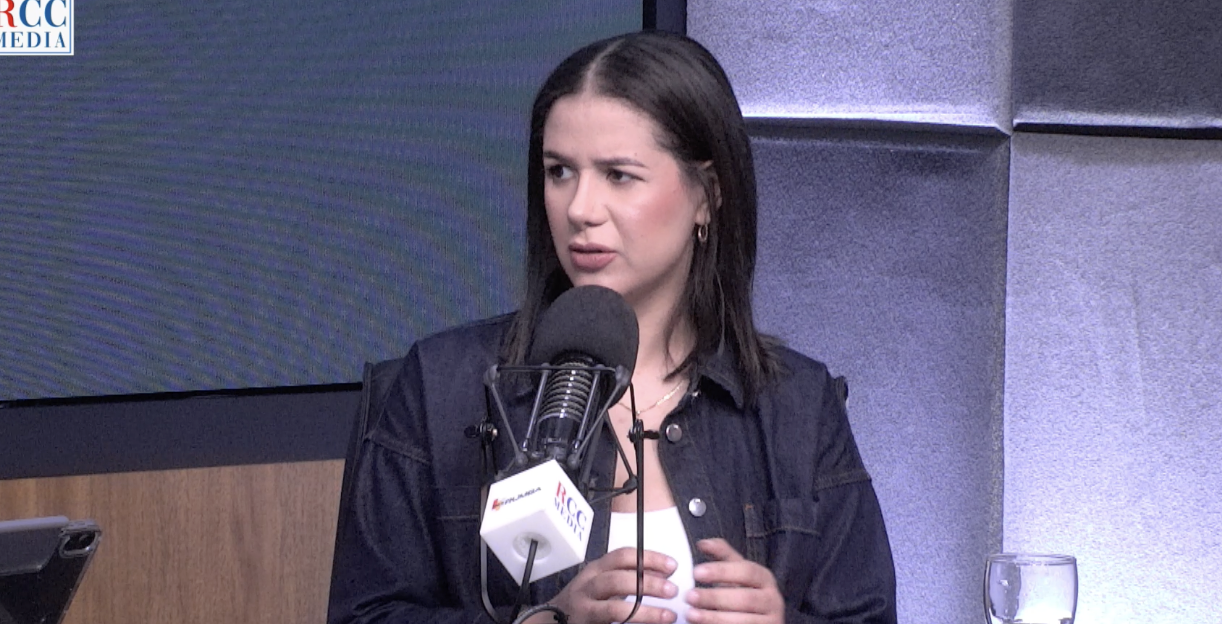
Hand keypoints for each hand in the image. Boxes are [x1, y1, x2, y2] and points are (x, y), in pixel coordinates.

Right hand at [527, 547, 678, 623]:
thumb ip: (628, 577)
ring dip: (645, 612)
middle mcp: (587, 587)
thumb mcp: (602, 582)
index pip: (623, 556)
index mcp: (596, 570)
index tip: (673, 566)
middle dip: (648, 584)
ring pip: (614, 609)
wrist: (551, 621)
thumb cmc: (585, 601)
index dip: (649, 559)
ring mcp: (584, 609)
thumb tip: (664, 576)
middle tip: (672, 591)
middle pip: (618, 580)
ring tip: (668, 615)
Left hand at [685, 539, 783, 623]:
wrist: (760, 621)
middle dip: (715, 598)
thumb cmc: (744, 593)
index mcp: (765, 579)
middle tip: (689, 596)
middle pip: (744, 599)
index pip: (746, 572)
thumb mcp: (737, 572)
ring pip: (743, 621)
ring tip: (690, 614)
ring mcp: (770, 621)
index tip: (697, 571)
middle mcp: (772, 600)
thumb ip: (723, 556)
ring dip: (714, 618)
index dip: (721, 571)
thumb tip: (703, 543)